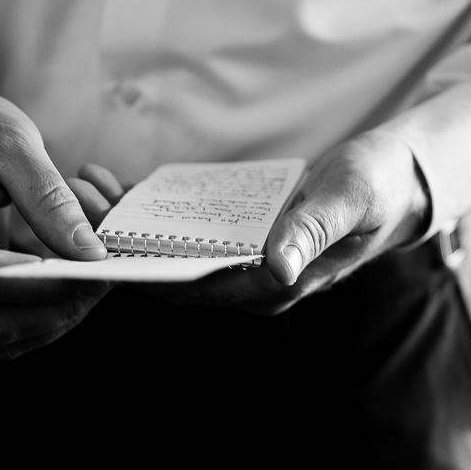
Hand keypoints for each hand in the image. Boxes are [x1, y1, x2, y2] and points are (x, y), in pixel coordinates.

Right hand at [0, 82, 108, 357]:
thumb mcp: (7, 142)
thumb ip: (47, 196)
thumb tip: (89, 249)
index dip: (45, 282)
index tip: (95, 269)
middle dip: (59, 308)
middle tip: (104, 278)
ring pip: (0, 337)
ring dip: (55, 319)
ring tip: (92, 281)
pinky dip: (40, 321)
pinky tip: (69, 290)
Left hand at [73, 130, 428, 315]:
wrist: (391, 181)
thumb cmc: (377, 189)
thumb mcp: (351, 201)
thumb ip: (314, 232)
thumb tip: (279, 268)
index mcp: (274, 286)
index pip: (195, 288)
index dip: (144, 270)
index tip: (99, 244)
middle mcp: (250, 282)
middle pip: (172, 271)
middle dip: (123, 241)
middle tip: (79, 199)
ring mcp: (242, 260)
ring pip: (173, 250)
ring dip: (131, 223)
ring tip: (89, 183)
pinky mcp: (239, 237)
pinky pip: (188, 229)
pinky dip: (154, 209)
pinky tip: (123, 183)